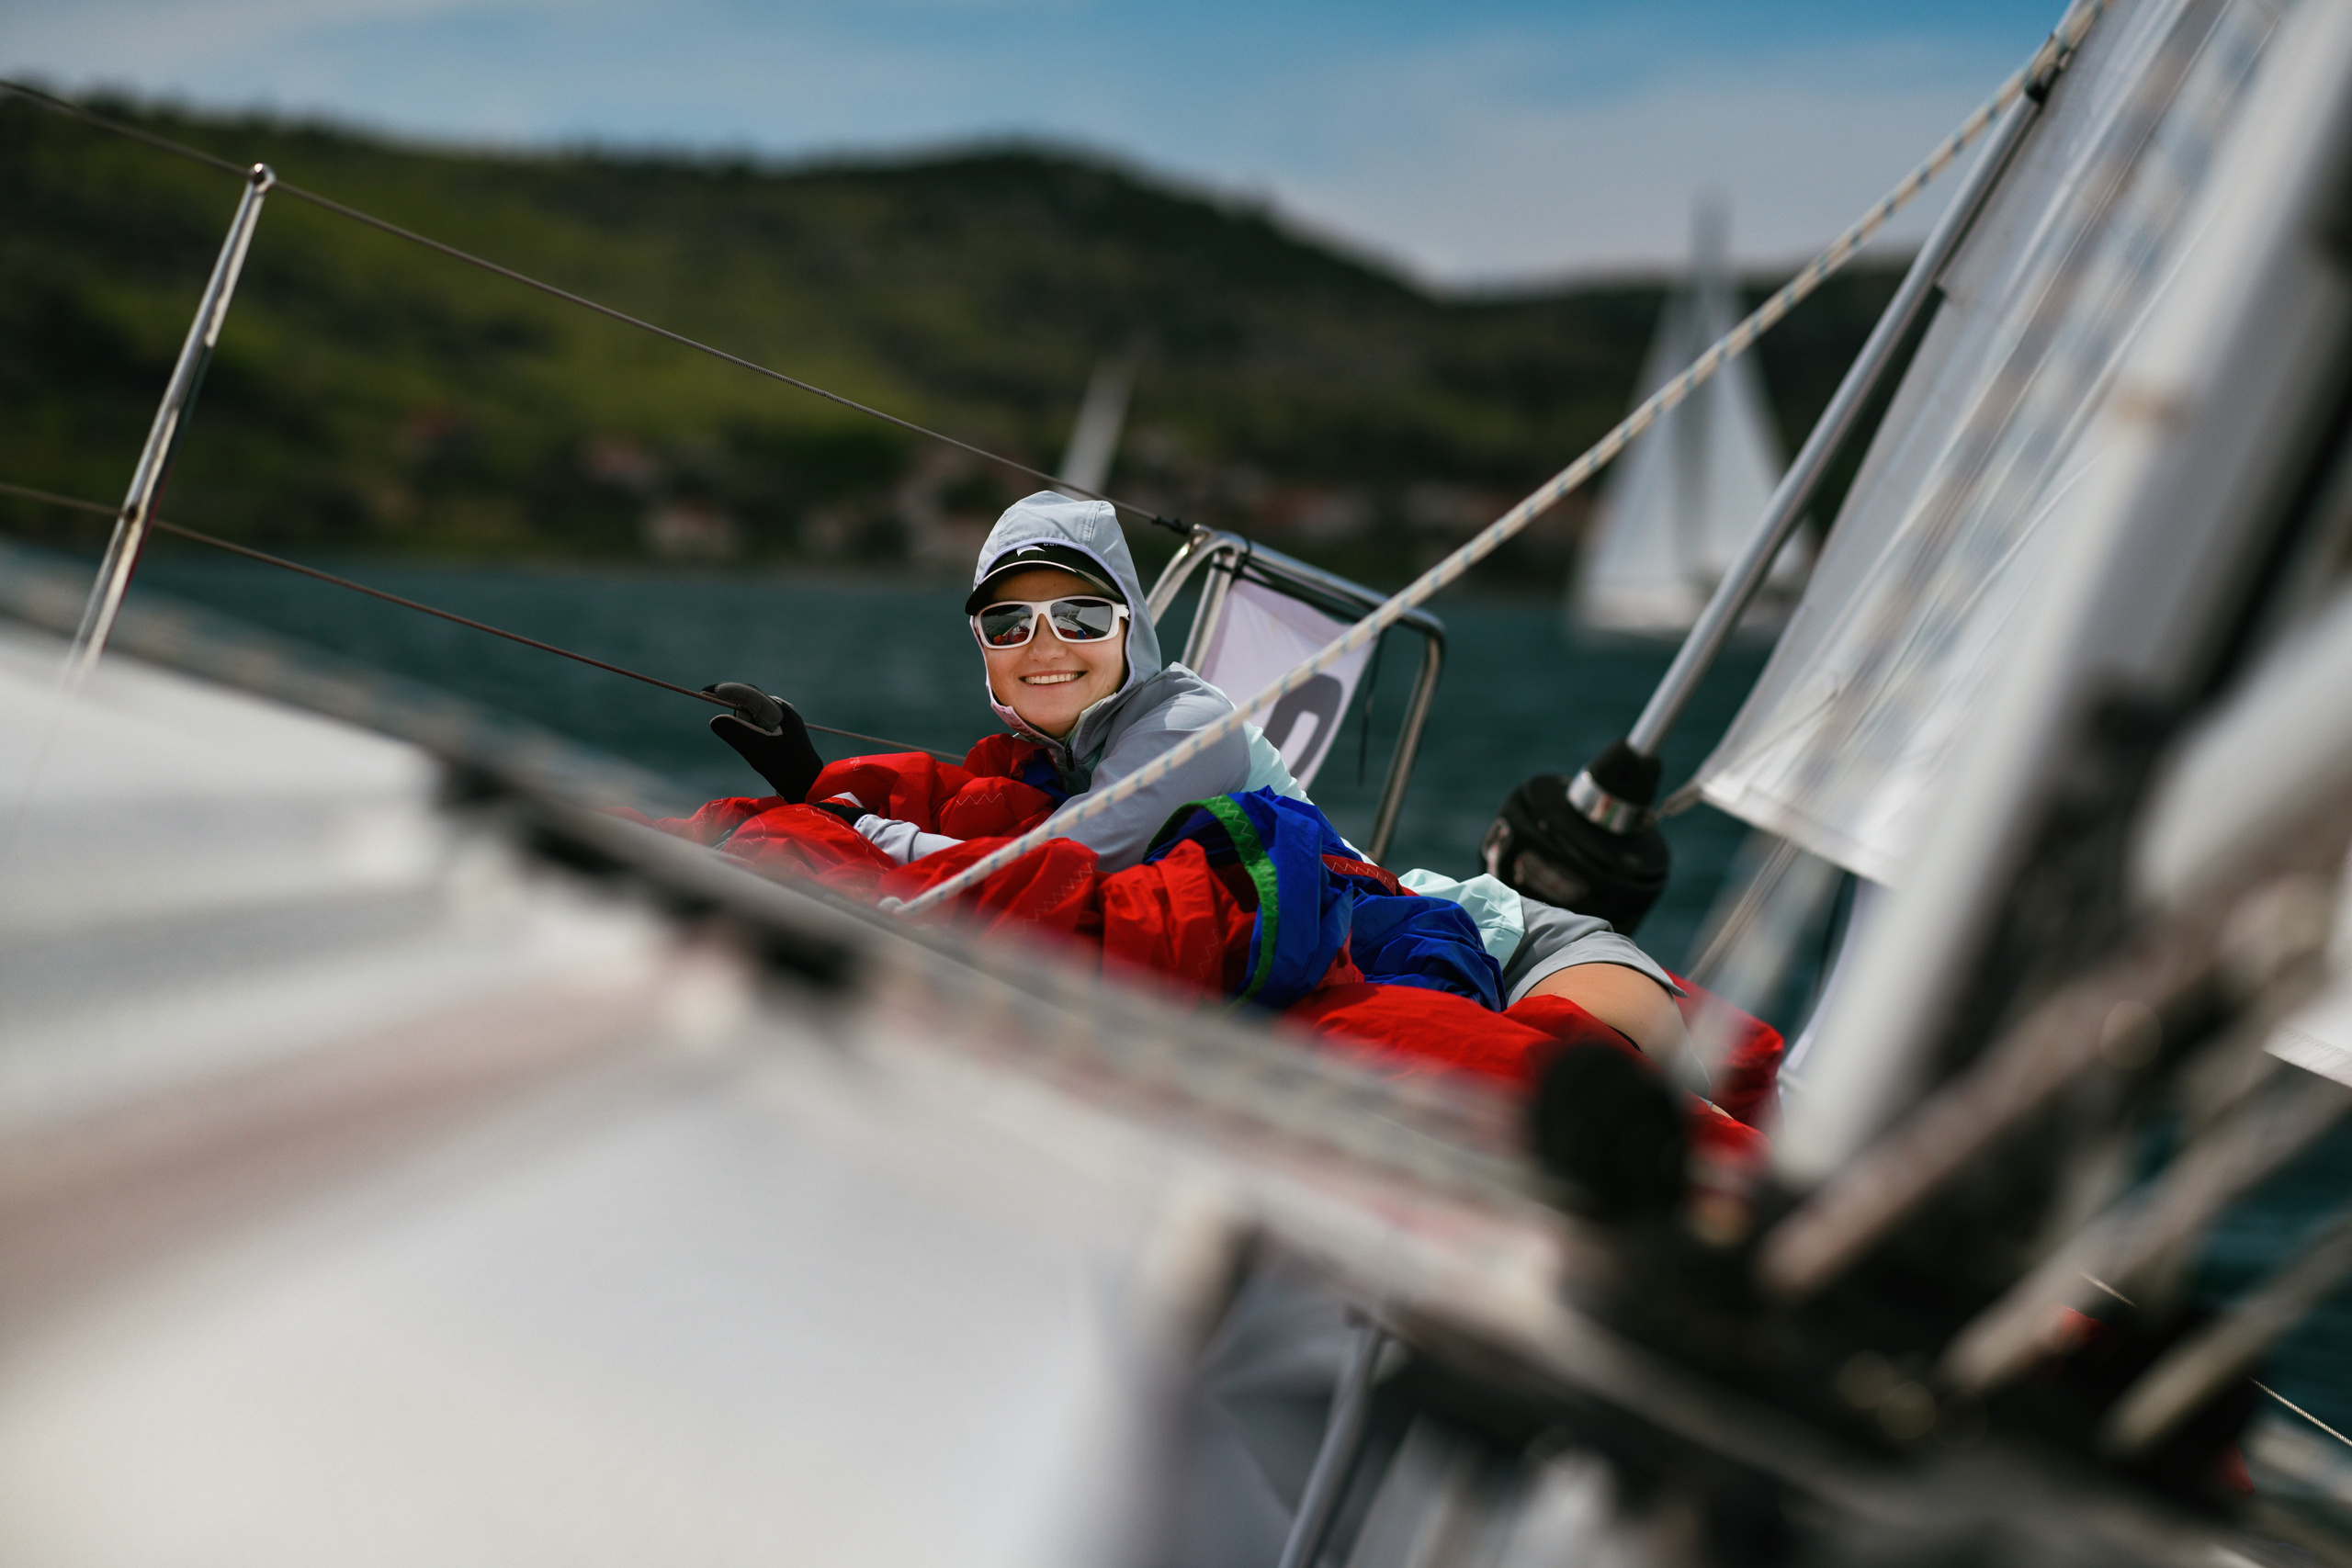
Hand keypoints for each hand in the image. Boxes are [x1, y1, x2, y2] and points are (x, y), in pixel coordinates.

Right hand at [704, 682, 822, 800]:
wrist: (809, 786)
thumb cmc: (786, 770)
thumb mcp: (756, 751)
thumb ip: (735, 733)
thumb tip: (715, 720)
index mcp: (780, 711)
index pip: (748, 692)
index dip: (725, 689)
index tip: (705, 691)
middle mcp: (783, 710)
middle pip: (749, 702)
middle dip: (736, 714)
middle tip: (738, 737)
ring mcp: (783, 720)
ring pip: (752, 714)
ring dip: (744, 727)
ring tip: (758, 750)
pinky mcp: (781, 730)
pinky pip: (758, 724)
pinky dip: (750, 731)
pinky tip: (760, 749)